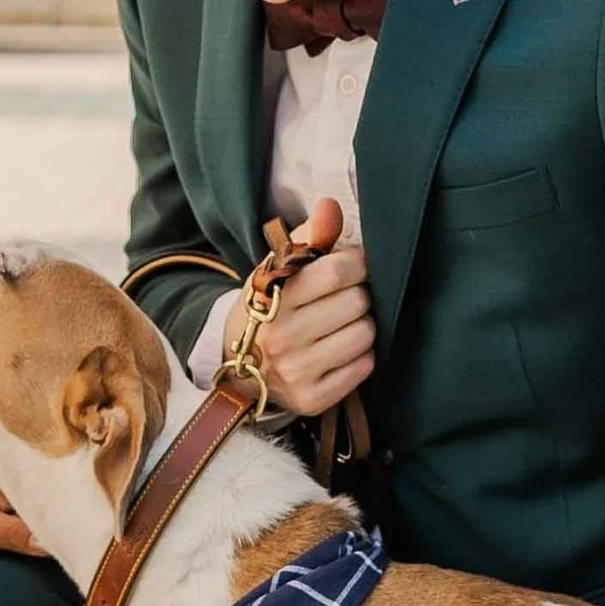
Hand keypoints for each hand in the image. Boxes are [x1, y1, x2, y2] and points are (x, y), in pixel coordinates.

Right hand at [229, 219, 375, 419]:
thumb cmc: (268, 305)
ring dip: (361, 325)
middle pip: (357, 303)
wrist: (239, 363)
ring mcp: (296, 372)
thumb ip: (309, 235)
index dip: (356, 263)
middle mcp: (281, 337)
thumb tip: (331, 206)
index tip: (353, 265)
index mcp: (270, 298)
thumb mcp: (277, 267)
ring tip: (342, 324)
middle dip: (358, 295)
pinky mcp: (311, 400)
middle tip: (344, 298)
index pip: (337, 271)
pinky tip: (341, 349)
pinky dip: (360, 355)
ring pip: (364, 334)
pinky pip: (364, 367)